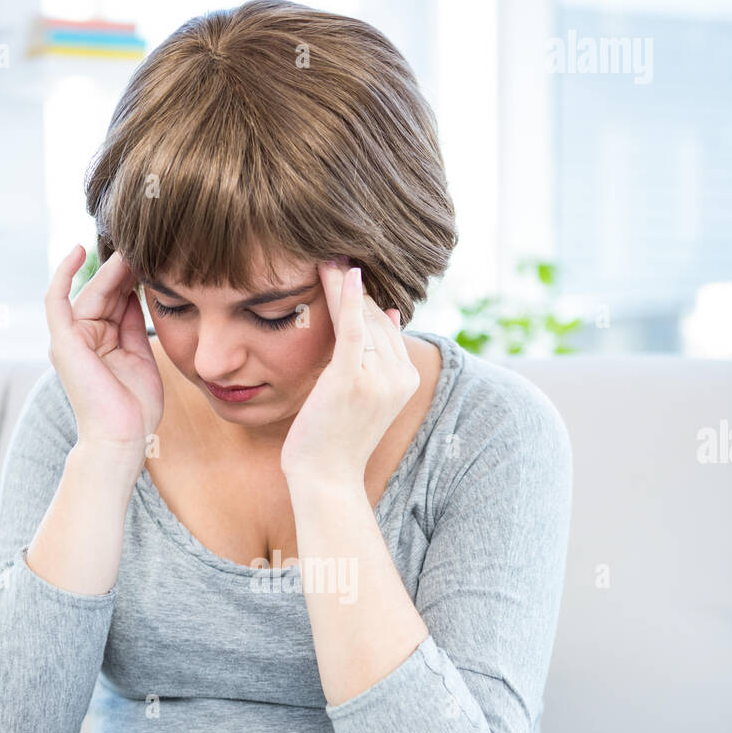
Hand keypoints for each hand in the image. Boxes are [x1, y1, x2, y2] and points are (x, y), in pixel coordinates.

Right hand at [45, 246, 163, 460]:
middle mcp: (83, 336)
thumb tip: (136, 292)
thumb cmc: (135, 408)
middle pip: (105, 291)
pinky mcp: (63, 339)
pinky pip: (57, 298)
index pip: (118, 299)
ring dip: (109, 268)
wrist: (123, 438)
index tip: (156, 257)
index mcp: (102, 341)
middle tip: (148, 243)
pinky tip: (79, 249)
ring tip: (131, 245)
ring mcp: (71, 337)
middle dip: (125, 268)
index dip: (134, 278)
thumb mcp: (141, 357)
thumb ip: (135, 324)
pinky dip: (64, 272)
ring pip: (89, 291)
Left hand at [280, 259, 419, 486]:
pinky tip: (344, 273)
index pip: (386, 328)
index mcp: (406, 380)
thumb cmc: (336, 440)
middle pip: (375, 320)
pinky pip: (353, 329)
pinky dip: (348, 299)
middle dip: (355, 289)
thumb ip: (381, 356)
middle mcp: (398, 377)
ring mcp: (377, 378)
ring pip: (361, 321)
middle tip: (333, 254)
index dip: (366, 300)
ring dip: (342, 287)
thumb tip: (390, 314)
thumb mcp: (367, 396)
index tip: (349, 270)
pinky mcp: (350, 379)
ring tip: (325, 259)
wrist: (326, 478)